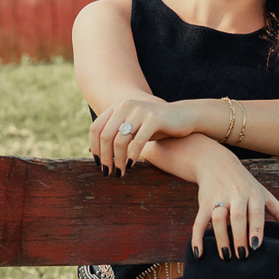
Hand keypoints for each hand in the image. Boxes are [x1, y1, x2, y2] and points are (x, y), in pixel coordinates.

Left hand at [88, 97, 202, 174]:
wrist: (184, 116)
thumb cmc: (156, 126)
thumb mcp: (133, 127)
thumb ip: (116, 133)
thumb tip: (95, 151)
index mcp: (117, 106)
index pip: (96, 128)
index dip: (94, 147)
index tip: (98, 163)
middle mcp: (125, 105)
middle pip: (105, 135)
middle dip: (105, 157)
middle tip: (107, 172)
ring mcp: (140, 111)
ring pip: (120, 140)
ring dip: (118, 160)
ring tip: (120, 172)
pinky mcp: (154, 118)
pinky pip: (138, 141)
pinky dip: (133, 155)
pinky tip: (132, 165)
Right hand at [192, 147, 278, 257]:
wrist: (216, 163)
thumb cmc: (245, 183)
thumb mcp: (263, 192)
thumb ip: (278, 210)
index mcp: (253, 194)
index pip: (256, 212)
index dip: (256, 229)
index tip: (256, 246)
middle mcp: (236, 194)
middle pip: (237, 216)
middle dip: (239, 237)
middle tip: (242, 256)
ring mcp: (219, 198)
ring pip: (218, 219)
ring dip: (221, 238)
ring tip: (226, 256)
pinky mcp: (204, 203)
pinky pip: (199, 221)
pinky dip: (197, 237)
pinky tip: (199, 252)